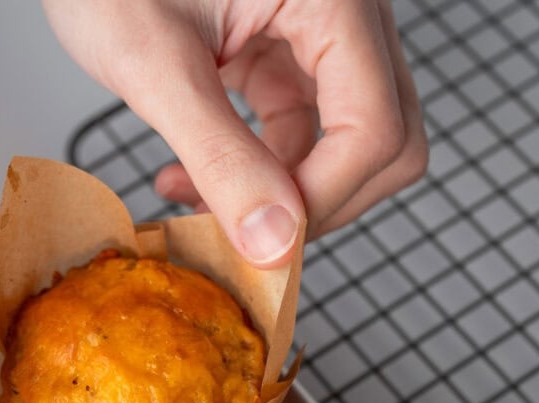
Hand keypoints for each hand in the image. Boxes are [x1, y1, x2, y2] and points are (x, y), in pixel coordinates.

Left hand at [43, 0, 427, 265]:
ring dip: (279, 193)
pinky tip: (193, 179)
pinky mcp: (284, 49)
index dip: (322, 199)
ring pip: (344, 144)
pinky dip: (255, 170)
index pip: (375, 128)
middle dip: (315, 202)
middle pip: (384, 140)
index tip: (258, 239)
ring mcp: (317, 31)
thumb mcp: (154, 63)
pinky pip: (300, 129)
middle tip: (242, 233)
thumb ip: (219, 156)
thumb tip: (276, 243)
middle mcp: (343, 10)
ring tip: (195, 203)